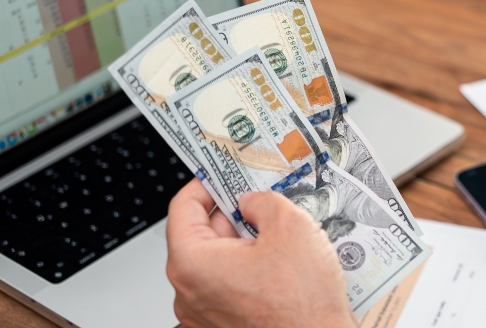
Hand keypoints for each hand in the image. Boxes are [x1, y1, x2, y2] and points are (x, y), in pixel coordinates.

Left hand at [165, 179, 354, 327]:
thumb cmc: (302, 305)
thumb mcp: (290, 226)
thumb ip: (263, 201)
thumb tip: (253, 202)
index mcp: (193, 264)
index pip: (183, 208)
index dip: (205, 183)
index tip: (219, 173)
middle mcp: (189, 293)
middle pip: (201, 236)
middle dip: (232, 214)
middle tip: (260, 199)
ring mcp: (204, 315)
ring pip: (218, 263)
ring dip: (243, 244)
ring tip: (279, 236)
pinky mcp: (222, 327)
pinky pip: (228, 288)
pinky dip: (248, 271)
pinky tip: (280, 265)